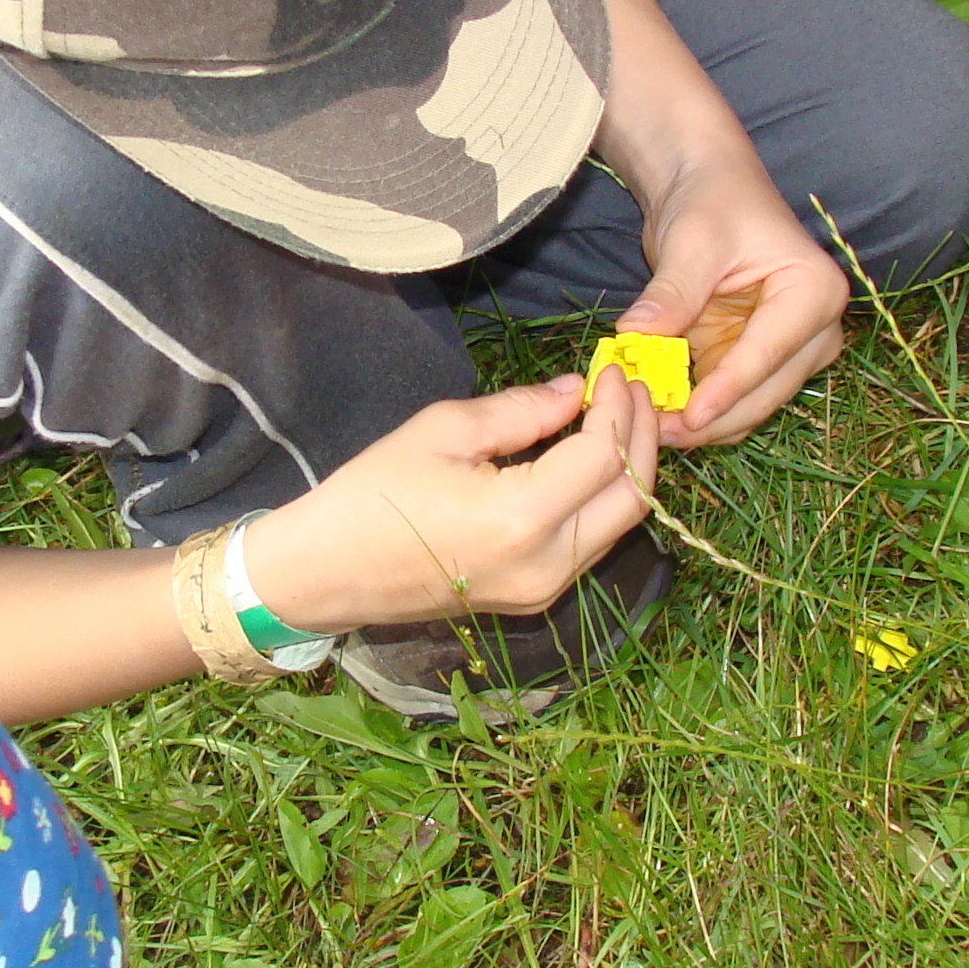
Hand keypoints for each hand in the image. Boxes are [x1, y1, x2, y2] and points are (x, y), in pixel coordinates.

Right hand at [244, 371, 658, 634]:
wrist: (328, 572)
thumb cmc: (373, 493)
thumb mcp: (444, 431)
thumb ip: (521, 410)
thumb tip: (575, 391)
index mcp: (522, 520)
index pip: (603, 456)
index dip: (616, 406)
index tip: (609, 368)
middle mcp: (547, 565)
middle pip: (632, 498)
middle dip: (640, 436)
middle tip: (629, 389)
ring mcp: (545, 590)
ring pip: (620, 524)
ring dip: (627, 468)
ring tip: (613, 416)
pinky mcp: (536, 598)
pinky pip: (592, 543)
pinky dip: (602, 498)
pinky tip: (586, 458)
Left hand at [619, 145, 846, 446]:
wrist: (708, 189)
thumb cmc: (711, 202)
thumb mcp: (691, 243)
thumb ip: (671, 293)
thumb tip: (635, 337)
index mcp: (815, 291)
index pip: (769, 353)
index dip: (728, 390)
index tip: (691, 418)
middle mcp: (817, 329)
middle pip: (767, 391)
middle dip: (714, 418)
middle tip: (657, 433)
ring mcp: (793, 350)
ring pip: (751, 406)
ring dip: (705, 423)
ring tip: (652, 429)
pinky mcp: (762, 361)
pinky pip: (733, 400)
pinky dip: (700, 412)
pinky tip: (661, 418)